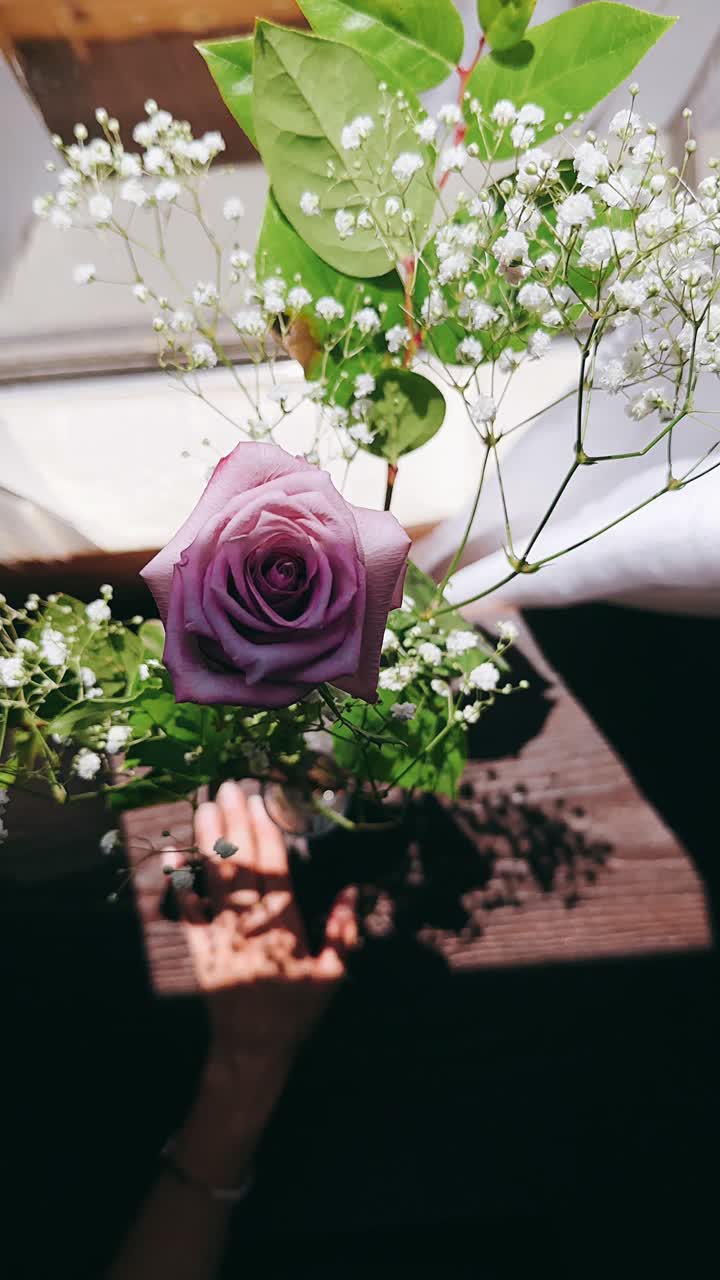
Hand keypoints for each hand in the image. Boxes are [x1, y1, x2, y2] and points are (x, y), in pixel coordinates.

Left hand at [164, 782, 356, 1180]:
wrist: (251, 1049)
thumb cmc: (296, 1011)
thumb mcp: (332, 976)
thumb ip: (343, 933)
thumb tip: (353, 890)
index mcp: (283, 926)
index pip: (273, 868)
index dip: (265, 831)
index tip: (260, 800)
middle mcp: (248, 923)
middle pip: (240, 863)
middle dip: (234, 821)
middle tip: (228, 785)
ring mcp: (219, 933)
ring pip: (212, 877)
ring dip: (208, 839)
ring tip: (204, 804)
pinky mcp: (198, 946)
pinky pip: (186, 907)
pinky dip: (179, 878)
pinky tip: (172, 852)